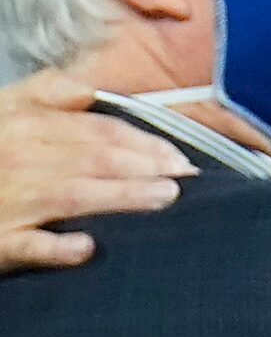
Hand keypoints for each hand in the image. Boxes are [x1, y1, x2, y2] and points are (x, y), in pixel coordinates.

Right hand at [0, 70, 194, 272]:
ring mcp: (9, 202)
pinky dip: (58, 247)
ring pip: (73, 195)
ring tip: (163, 197)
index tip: (177, 153)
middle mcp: (19, 159)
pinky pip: (30, 246)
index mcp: (24, 123)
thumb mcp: (4, 108)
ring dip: (121, 196)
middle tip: (185, 176)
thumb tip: (92, 88)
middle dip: (144, 166)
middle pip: (93, 159)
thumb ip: (47, 92)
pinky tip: (88, 248)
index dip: (142, 140)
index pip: (96, 129)